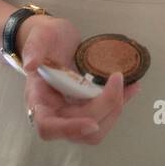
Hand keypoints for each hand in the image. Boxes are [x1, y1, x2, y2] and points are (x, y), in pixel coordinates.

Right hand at [20, 14, 141, 144]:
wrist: (56, 38)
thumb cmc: (45, 37)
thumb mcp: (40, 36)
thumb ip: (34, 48)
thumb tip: (31, 64)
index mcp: (38, 99)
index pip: (48, 126)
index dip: (70, 129)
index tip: (92, 123)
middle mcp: (55, 112)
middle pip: (81, 129)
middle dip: (104, 108)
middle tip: (118, 78)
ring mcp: (72, 112)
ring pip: (96, 128)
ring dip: (115, 110)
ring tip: (129, 85)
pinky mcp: (87, 107)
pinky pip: (105, 115)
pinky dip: (120, 103)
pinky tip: (132, 87)